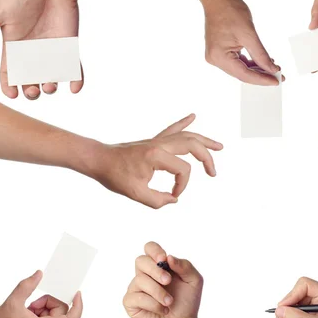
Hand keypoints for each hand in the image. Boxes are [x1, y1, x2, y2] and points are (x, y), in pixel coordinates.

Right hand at [0, 0, 81, 99]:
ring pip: (51, 78)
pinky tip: (75, 89)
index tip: (12, 94)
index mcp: (14, 48)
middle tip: (33, 91)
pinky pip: (74, 69)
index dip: (9, 86)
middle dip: (31, 90)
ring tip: (49, 85)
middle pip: (31, 80)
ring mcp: (52, 52)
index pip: (9, 74)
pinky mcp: (69, 48)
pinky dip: (76, 80)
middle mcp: (33, 54)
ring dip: (51, 86)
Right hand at [0, 271, 82, 317]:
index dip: (78, 305)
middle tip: (32, 303)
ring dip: (42, 306)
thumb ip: (26, 286)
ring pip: (54, 312)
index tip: (77, 293)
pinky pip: (48, 317)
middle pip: (61, 310)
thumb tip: (39, 274)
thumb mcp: (11, 303)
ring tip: (27, 310)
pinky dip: (39, 311)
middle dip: (48, 301)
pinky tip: (27, 313)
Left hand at [90, 113, 222, 208]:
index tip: (172, 195)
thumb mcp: (136, 193)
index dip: (182, 186)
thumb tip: (173, 199)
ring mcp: (157, 141)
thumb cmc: (114, 175)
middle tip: (213, 173)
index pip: (183, 170)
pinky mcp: (153, 141)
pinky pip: (172, 129)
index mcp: (157, 156)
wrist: (98, 160)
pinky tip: (193, 116)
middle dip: (207, 158)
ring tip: (219, 146)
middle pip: (193, 145)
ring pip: (187, 135)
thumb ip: (158, 201)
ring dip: (204, 140)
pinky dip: (183, 123)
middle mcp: (160, 144)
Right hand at [123, 242, 202, 317]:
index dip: (154, 250)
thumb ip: (185, 266)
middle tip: (168, 281)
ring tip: (169, 302)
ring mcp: (136, 287)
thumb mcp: (194, 281)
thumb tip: (168, 257)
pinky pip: (136, 297)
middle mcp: (146, 274)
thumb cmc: (187, 301)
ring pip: (139, 280)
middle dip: (155, 270)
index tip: (163, 259)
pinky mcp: (131, 302)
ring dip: (158, 292)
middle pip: (141, 261)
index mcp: (160, 265)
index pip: (150, 248)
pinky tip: (162, 310)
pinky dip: (152, 304)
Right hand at [204, 0, 281, 84]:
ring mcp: (216, 56)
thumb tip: (272, 70)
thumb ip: (261, 55)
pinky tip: (262, 61)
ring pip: (240, 69)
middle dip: (261, 75)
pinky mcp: (219, 51)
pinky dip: (250, 63)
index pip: (244, 75)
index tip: (277, 81)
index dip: (262, 79)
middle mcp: (215, 59)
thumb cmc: (231, 11)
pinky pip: (236, 62)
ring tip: (273, 68)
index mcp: (219, 57)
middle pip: (242, 74)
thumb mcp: (250, 34)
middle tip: (279, 76)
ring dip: (256, 70)